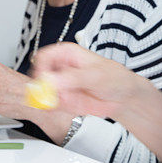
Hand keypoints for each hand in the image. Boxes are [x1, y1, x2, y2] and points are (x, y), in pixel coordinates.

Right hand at [31, 42, 145, 118]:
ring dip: (45, 100)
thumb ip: (72, 78)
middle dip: (40, 88)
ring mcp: (59, 85)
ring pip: (42, 92)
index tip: (44, 81)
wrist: (123, 95)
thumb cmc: (113, 77)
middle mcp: (60, 69)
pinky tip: (66, 108)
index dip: (40, 69)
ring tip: (63, 103)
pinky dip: (53, 109)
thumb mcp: (95, 75)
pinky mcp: (62, 99)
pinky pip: (50, 105)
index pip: (44, 57)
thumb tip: (51, 80)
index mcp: (66, 54)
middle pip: (38, 76)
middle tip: (48, 98)